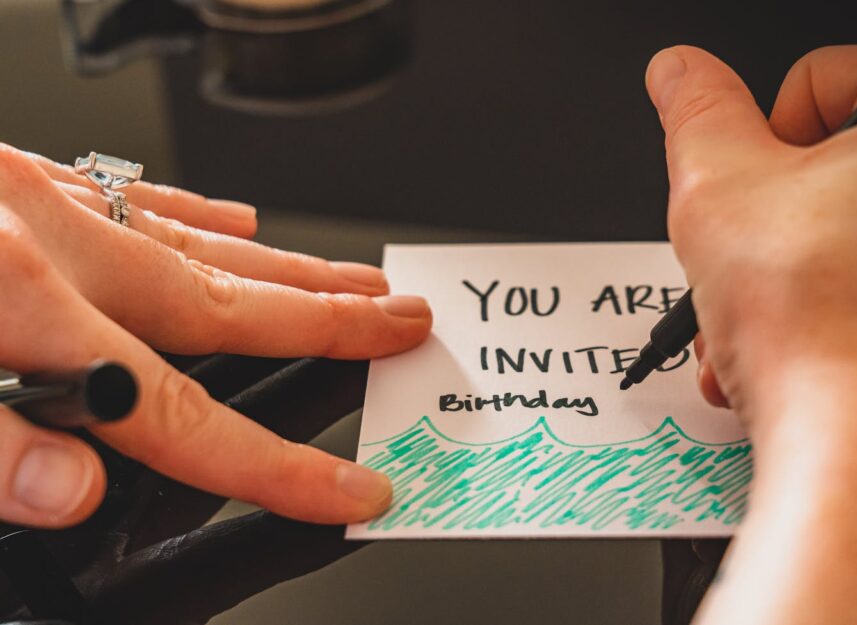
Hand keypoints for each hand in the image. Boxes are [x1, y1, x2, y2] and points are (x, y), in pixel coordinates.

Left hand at [0, 145, 430, 527]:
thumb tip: (75, 498)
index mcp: (24, 303)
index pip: (181, 413)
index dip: (274, 463)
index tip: (349, 488)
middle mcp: (54, 242)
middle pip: (225, 302)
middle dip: (327, 323)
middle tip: (402, 321)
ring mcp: (39, 201)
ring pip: (195, 244)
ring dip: (285, 269)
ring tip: (353, 281)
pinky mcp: (12, 177)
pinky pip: (130, 194)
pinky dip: (193, 211)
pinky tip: (232, 217)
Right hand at [647, 46, 856, 622]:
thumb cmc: (832, 336)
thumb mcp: (717, 192)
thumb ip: (695, 112)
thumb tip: (681, 73)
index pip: (825, 82)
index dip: (758, 145)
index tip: (747, 201)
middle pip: (850, 174)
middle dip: (776, 232)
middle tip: (753, 272)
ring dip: (796, 288)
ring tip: (767, 334)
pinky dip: (847, 329)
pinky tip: (810, 366)